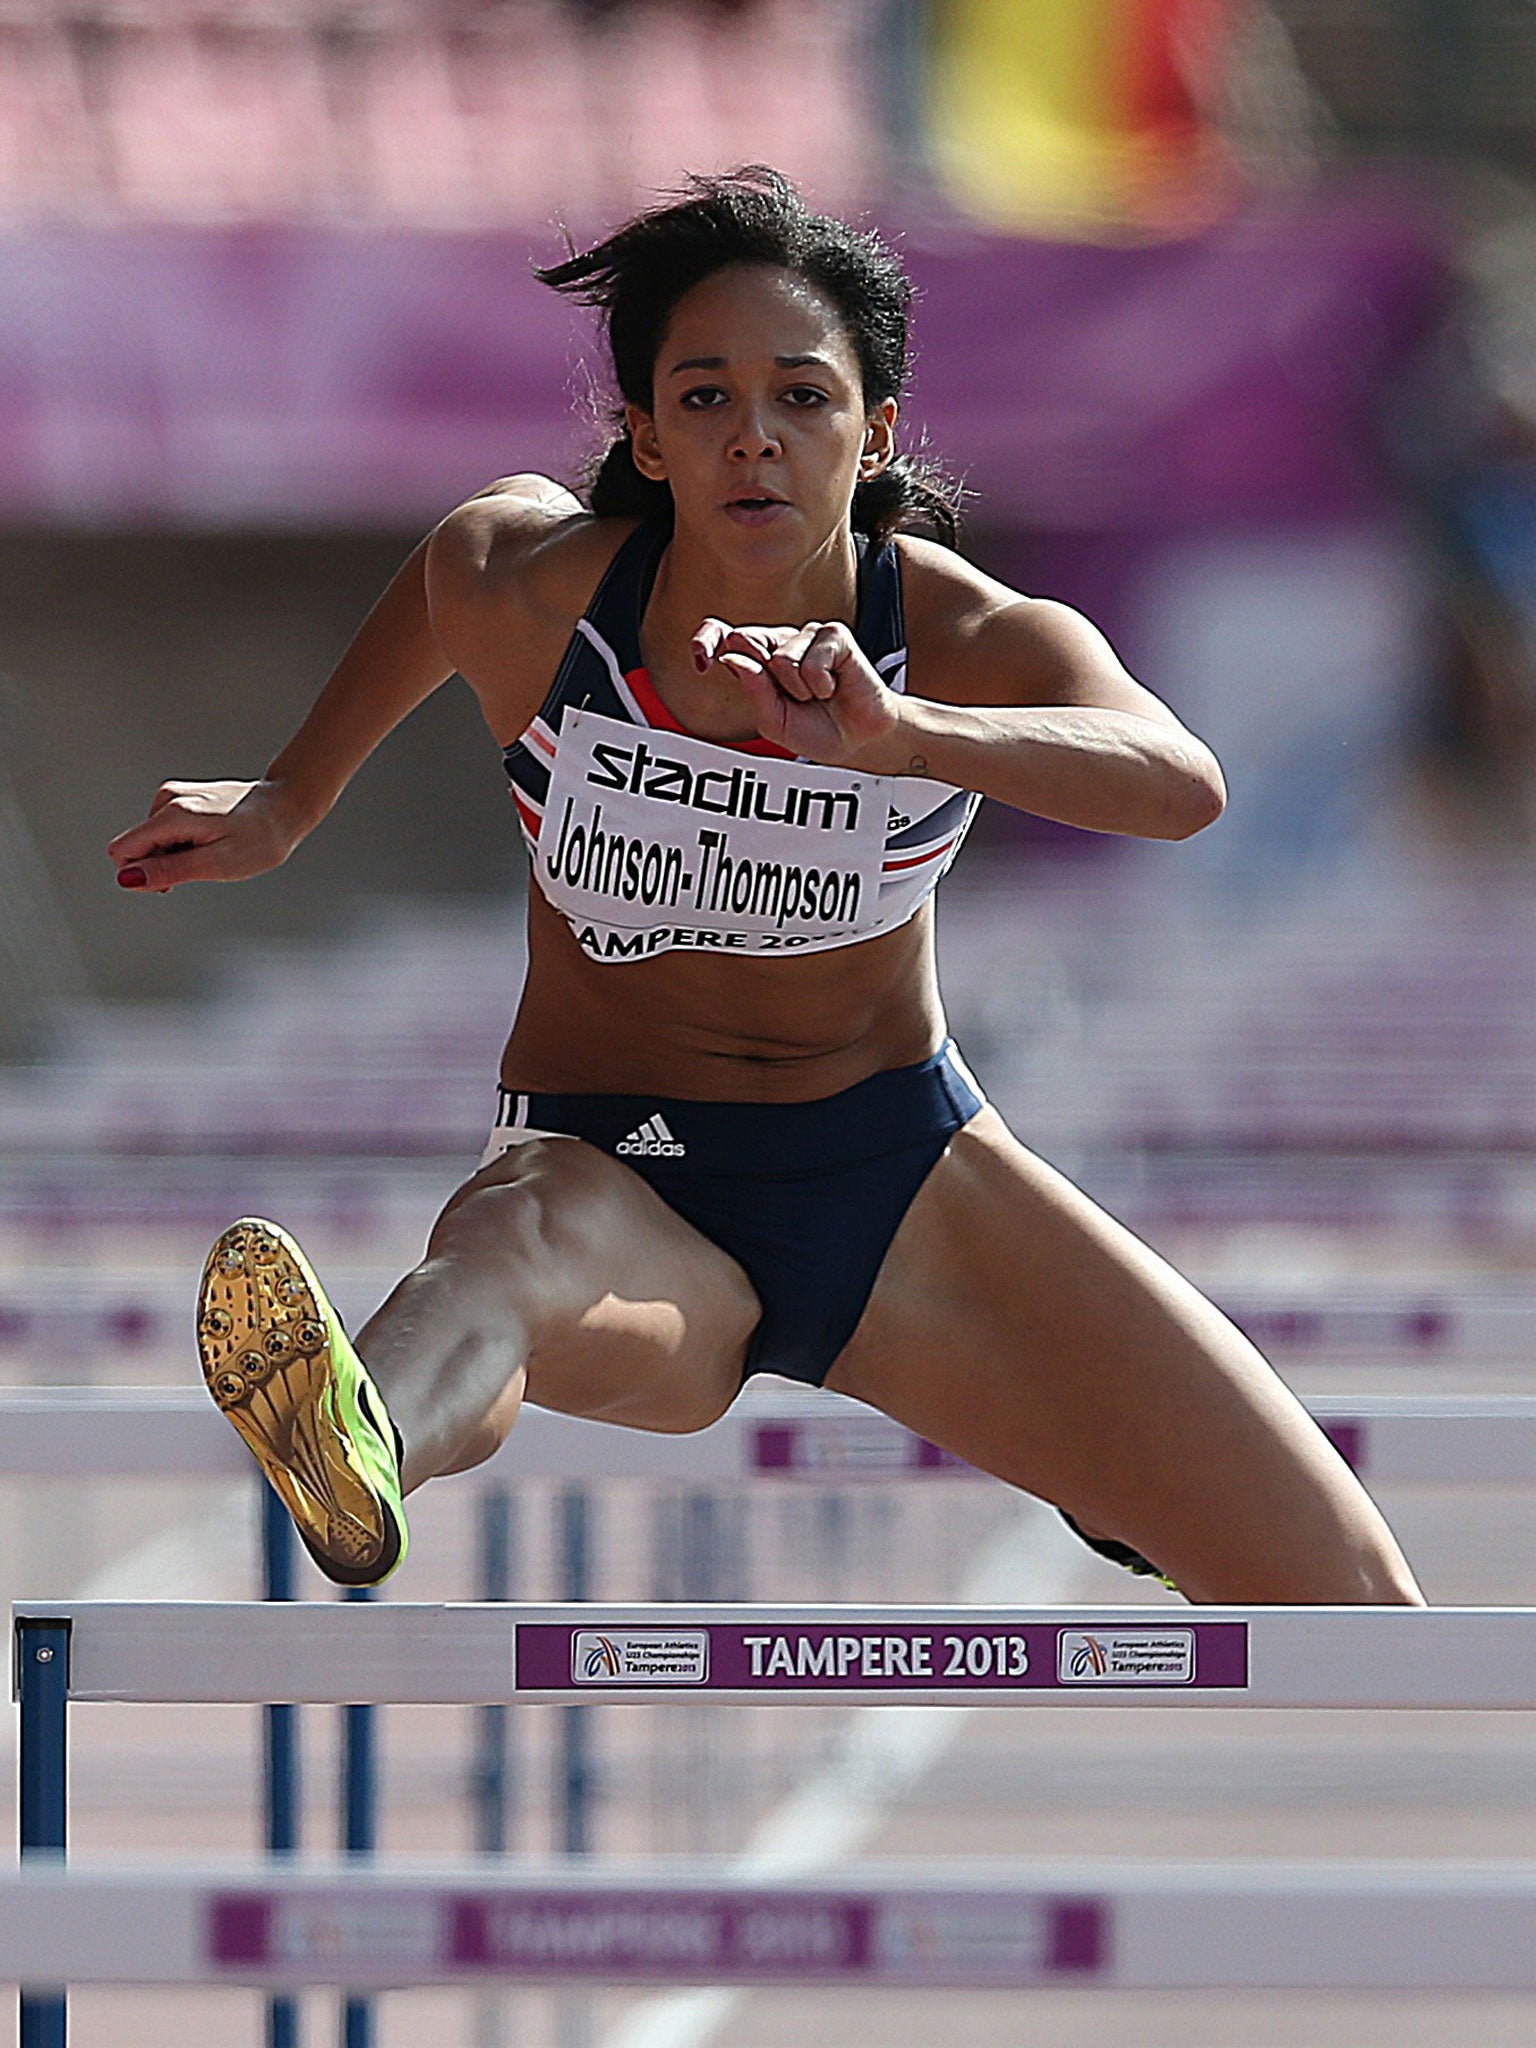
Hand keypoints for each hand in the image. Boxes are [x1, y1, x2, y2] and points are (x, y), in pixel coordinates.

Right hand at [107, 778, 306, 893]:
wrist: (286, 807)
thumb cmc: (262, 837)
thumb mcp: (217, 864)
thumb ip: (169, 870)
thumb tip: (127, 880)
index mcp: (172, 814)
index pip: (122, 851)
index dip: (141, 875)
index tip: (174, 883)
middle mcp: (167, 799)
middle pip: (136, 847)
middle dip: (162, 866)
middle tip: (203, 866)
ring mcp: (175, 796)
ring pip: (152, 841)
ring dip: (176, 855)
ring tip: (213, 851)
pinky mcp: (183, 799)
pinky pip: (166, 832)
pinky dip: (184, 844)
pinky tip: (212, 841)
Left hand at [690, 618, 902, 768]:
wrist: (856, 741)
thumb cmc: (816, 730)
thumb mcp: (774, 721)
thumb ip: (754, 690)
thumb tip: (732, 658)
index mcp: (758, 661)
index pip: (723, 637)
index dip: (707, 640)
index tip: (700, 660)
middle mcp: (779, 643)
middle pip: (745, 639)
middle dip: (762, 676)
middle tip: (792, 698)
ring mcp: (806, 636)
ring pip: (780, 658)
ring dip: (798, 690)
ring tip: (816, 697)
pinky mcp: (834, 635)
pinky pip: (812, 658)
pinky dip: (820, 682)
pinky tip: (832, 688)